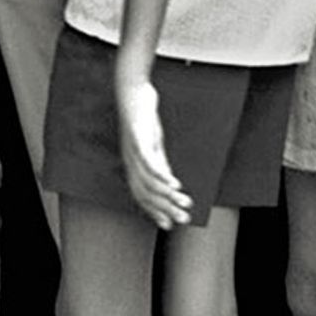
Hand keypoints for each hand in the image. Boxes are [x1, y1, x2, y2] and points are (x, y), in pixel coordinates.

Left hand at [114, 72, 191, 229]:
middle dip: (164, 208)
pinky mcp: (138, 137)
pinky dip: (162, 175)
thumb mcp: (153, 144)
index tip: (169, 225)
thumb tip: (169, 182)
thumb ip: (159, 162)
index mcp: (132, 165)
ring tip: (185, 202)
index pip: (141, 195)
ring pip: (149, 181)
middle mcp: (130, 162)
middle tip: (183, 219)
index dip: (154, 211)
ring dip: (168, 194)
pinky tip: (175, 183)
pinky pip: (149, 161)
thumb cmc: (143, 117)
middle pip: (145, 193)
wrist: (132, 90)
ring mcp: (133, 150)